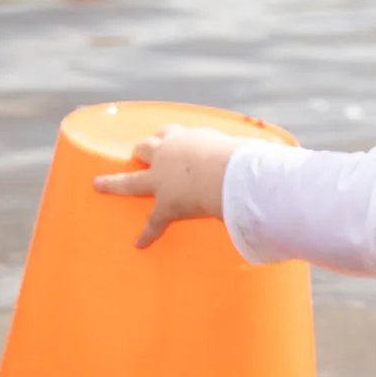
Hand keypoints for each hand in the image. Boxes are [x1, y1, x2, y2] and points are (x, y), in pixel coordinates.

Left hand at [94, 124, 238, 247]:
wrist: (227, 174)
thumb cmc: (242, 158)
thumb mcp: (244, 147)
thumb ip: (252, 151)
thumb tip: (273, 152)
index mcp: (187, 139)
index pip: (173, 133)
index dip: (169, 135)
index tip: (168, 136)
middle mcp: (169, 155)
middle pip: (147, 148)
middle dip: (142, 151)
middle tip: (138, 154)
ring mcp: (162, 180)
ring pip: (131, 180)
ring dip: (115, 182)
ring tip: (102, 184)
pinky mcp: (166, 205)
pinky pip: (153, 222)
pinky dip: (147, 234)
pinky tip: (138, 243)